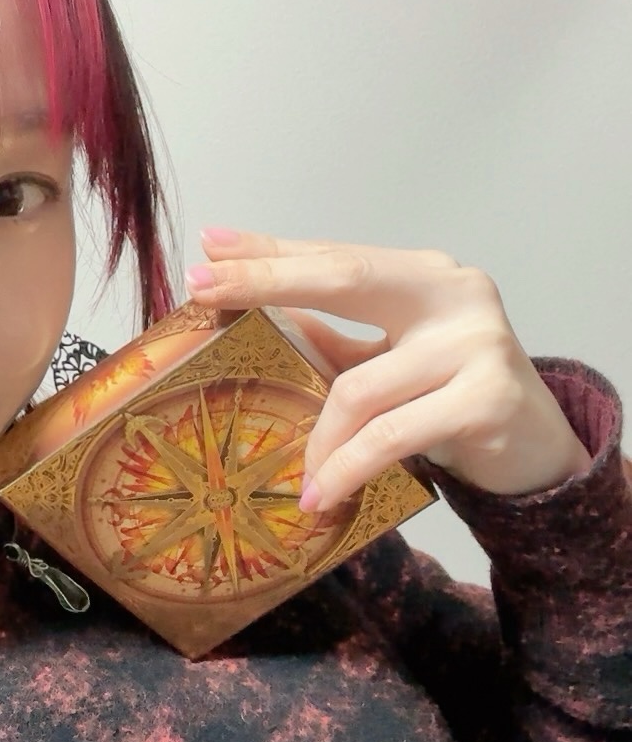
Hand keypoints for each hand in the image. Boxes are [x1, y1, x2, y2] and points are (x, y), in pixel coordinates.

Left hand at [186, 229, 593, 512]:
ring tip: (299, 479)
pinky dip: (348, 469)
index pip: (336, 257)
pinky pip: (390, 436)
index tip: (209, 246)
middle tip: (203, 288)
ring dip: (317, 441)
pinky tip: (321, 496)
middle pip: (344, 277)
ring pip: (359, 387)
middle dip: (265, 282)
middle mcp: (455, 294)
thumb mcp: (391, 361)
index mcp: (425, 277)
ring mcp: (477, 342)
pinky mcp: (487, 399)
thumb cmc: (453, 399)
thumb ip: (333, 338)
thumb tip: (253, 313)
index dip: (271, 252)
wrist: (538, 452)